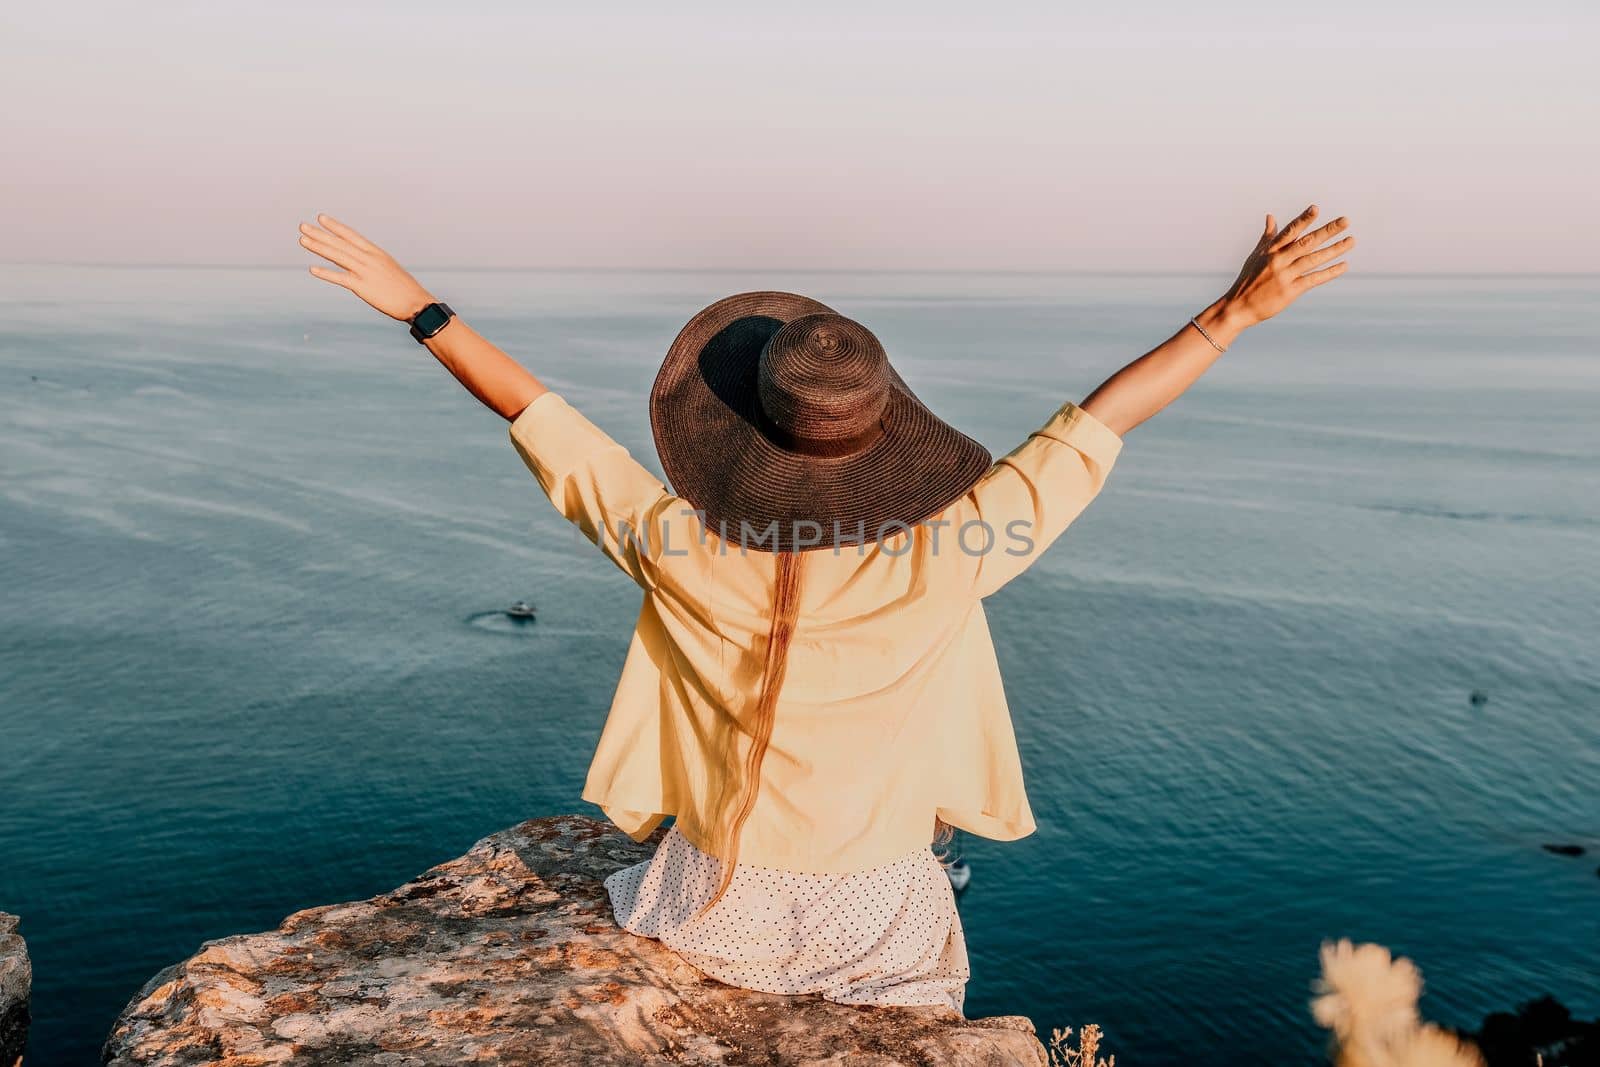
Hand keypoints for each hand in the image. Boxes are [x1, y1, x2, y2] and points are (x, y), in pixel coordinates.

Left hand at [298, 213, 435, 321]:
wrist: (417, 303)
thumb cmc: (405, 288)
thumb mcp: (390, 269)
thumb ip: (374, 264)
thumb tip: (363, 262)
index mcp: (376, 253)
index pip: (352, 236)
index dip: (335, 227)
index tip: (321, 218)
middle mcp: (369, 259)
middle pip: (340, 243)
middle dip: (320, 234)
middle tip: (302, 226)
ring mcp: (365, 272)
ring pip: (337, 256)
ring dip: (318, 247)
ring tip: (302, 240)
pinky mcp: (362, 287)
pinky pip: (341, 278)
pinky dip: (326, 273)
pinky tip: (312, 269)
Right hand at [1217, 204, 1354, 328]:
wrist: (1238, 308)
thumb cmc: (1248, 280)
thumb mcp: (1256, 256)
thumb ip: (1267, 236)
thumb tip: (1270, 216)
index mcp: (1270, 251)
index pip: (1290, 231)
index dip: (1303, 220)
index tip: (1316, 208)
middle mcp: (1278, 261)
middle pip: (1307, 243)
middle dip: (1327, 231)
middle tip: (1345, 221)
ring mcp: (1285, 276)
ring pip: (1313, 259)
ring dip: (1334, 250)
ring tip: (1351, 241)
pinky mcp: (1290, 291)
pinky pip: (1313, 279)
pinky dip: (1329, 272)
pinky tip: (1344, 265)